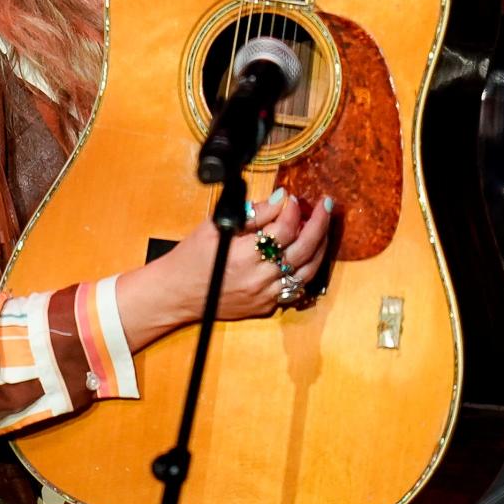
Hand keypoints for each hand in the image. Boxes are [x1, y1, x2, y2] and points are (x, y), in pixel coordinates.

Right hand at [115, 190, 333, 351]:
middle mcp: (258, 278)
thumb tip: (280, 199)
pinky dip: (307, 268)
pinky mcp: (266, 306)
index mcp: (243, 255)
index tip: (292, 197)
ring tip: (324, 227)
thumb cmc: (192, 256)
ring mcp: (265, 295)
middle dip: (319, 224)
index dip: (292, 210)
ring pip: (307, 271)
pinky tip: (310, 253)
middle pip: (303, 249)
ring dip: (320, 247)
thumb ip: (251, 213)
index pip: (283, 229)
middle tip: (326, 205)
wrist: (177, 293)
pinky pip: (296, 288)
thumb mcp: (216, 226)